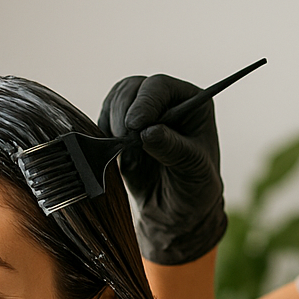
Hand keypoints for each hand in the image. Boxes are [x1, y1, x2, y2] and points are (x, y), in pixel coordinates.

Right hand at [98, 74, 226, 265]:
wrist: (175, 213)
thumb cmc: (194, 190)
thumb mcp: (192, 170)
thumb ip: (172, 148)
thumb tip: (149, 131)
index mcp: (192, 103)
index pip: (162, 86)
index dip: (146, 101)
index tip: (135, 125)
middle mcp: (168, 102)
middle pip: (134, 87)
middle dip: (124, 112)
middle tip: (125, 141)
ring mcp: (144, 113)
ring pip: (116, 99)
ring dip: (112, 121)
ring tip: (123, 149)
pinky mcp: (124, 128)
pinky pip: (105, 117)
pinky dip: (104, 131)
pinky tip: (116, 151)